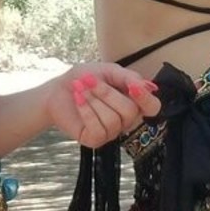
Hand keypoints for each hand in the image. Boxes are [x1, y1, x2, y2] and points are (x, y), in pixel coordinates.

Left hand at [43, 63, 160, 148]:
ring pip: (113, 120)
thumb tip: (148, 87)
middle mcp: (125, 120)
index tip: (133, 87)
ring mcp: (111, 132)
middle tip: (88, 80)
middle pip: (129, 111)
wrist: (57, 89)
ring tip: (79, 88)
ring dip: (93, 99)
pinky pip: (98, 129)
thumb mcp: (108, 71)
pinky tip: (78, 99)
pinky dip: (86, 110)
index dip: (145, 99)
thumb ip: (128, 77)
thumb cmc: (84, 79)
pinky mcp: (95, 140)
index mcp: (132, 102)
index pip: (152, 107)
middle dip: (107, 93)